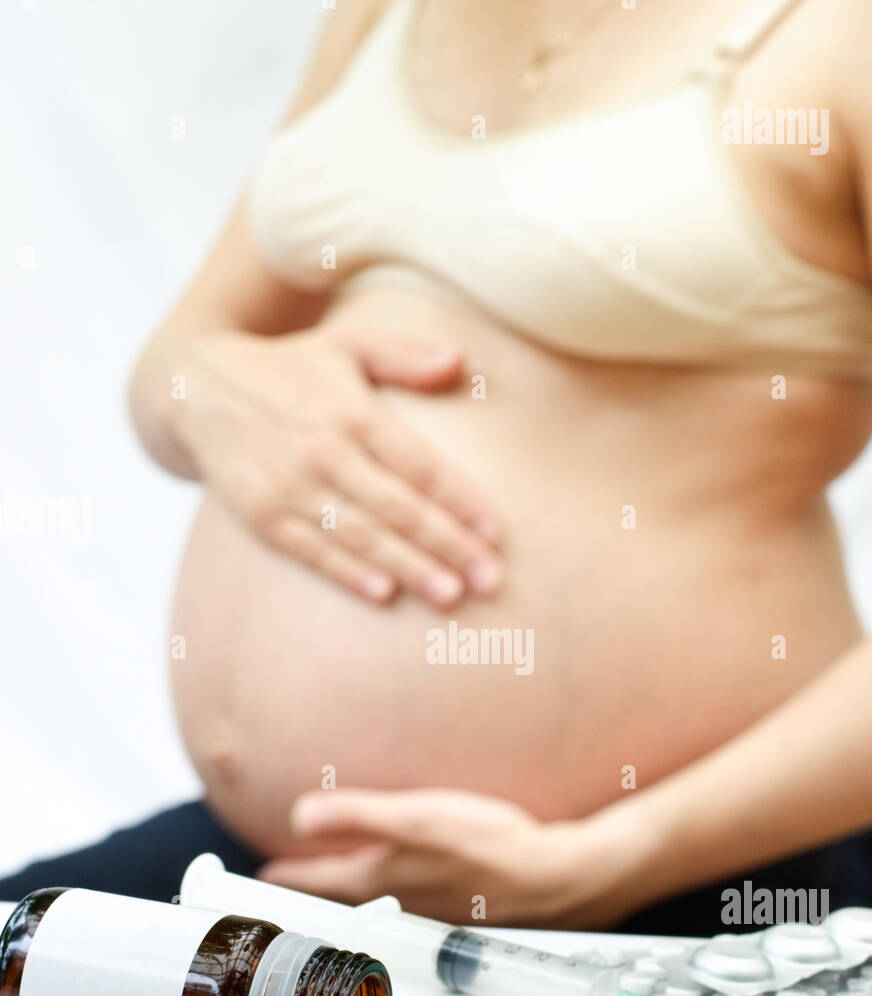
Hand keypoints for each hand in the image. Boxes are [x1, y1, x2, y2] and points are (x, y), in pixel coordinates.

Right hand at [170, 325, 502, 607]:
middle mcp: (323, 450)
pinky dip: (347, 573)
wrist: (195, 388)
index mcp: (353, 411)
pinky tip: (383, 593)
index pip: (420, 464)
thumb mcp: (345, 345)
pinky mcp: (260, 515)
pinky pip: (312, 550)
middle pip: (399, 508)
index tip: (497, 532)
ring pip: (361, 536)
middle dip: (449, 546)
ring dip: (409, 568)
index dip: (461, 500)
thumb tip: (458, 359)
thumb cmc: (290, 369)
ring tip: (451, 595)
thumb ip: (402, 353)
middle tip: (491, 580)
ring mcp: (289, 487)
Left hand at [257, 788, 629, 926]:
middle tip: (288, 879)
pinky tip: (403, 878)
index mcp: (380, 879)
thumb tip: (299, 815)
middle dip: (311, 888)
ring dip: (347, 892)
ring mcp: (427, 910)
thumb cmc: (491, 846)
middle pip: (339, 897)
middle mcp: (398, 902)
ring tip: (334, 879)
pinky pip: (404, 899)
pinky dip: (387, 891)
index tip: (262, 877)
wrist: (558, 878)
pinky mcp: (455, 905)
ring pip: (371, 902)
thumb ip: (359, 817)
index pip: (314, 882)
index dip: (285, 877)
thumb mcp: (420, 818)